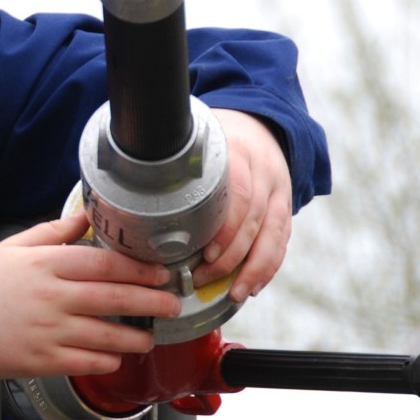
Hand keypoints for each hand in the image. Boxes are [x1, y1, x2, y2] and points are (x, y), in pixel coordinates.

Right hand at [0, 212, 173, 378]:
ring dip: (135, 338)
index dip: (138, 269)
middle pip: (113, 298)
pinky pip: (86, 362)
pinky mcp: (43, 360)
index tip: (159, 273)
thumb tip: (87, 215)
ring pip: (106, 335)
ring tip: (150, 337)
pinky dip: (106, 361)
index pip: (104, 264)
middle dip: (150, 302)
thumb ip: (55, 231)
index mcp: (49, 265)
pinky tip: (116, 357)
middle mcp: (54, 297)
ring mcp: (50, 331)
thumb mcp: (16, 246)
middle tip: (172, 304)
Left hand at [191, 109, 293, 301]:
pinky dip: (268, 266)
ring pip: (273, 235)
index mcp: (239, 153)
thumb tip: (133, 199)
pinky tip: (253, 286)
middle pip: (253, 220)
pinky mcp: (286, 207)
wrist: (259, 126)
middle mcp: (264, 172)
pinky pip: (282, 241)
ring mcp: (279, 191)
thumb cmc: (216, 141)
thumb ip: (176, 168)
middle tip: (202, 278)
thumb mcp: (197, 142)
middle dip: (230, 256)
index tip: (206, 253)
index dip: (225, 228)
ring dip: (253, 269)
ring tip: (234, 293)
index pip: (238, 193)